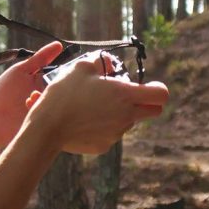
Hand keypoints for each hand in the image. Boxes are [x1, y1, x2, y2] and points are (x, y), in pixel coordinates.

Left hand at [0, 40, 65, 154]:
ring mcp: (48, 111)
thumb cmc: (2, 94)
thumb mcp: (21, 71)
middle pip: (65, 89)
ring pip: (60, 102)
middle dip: (61, 85)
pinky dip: (41, 106)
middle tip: (49, 83)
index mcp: (45, 84)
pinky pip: (53, 114)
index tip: (71, 68)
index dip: (68, 72)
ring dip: (47, 97)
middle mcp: (49, 97)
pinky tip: (27, 104)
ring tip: (30, 95)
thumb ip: (40, 58)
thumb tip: (58, 45)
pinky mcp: (46, 124)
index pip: (63, 76)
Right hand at [25, 54, 168, 154]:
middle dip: (146, 103)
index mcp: (125, 95)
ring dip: (120, 113)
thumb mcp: (81, 68)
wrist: (48, 127)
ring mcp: (116, 134)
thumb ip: (100, 62)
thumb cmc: (65, 94)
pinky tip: (84, 120)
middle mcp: (126, 116)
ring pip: (129, 122)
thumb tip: (108, 63)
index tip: (149, 86)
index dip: (158, 89)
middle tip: (127, 96)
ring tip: (94, 106)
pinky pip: (110, 134)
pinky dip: (103, 127)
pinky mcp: (104, 146)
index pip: (160, 94)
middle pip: (153, 112)